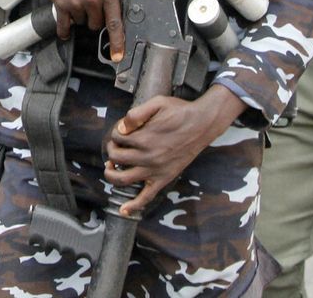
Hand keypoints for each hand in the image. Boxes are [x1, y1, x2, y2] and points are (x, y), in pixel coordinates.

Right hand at [27, 0, 124, 58]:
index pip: (115, 22)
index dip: (118, 41)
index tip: (118, 55)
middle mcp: (92, 0)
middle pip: (99, 24)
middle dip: (98, 17)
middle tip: (93, 3)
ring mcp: (76, 4)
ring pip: (83, 23)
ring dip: (82, 16)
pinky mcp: (61, 5)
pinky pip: (64, 25)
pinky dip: (65, 29)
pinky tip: (65, 30)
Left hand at [103, 85, 245, 215]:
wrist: (203, 124)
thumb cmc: (180, 112)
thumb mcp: (156, 103)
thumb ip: (136, 113)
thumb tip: (122, 127)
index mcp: (144, 138)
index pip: (117, 138)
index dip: (115, 132)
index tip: (121, 129)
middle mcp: (147, 156)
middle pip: (116, 158)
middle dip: (111, 150)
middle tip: (115, 146)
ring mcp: (155, 170)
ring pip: (124, 180)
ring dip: (111, 175)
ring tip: (110, 168)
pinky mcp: (164, 179)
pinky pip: (146, 196)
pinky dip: (134, 205)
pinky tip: (124, 210)